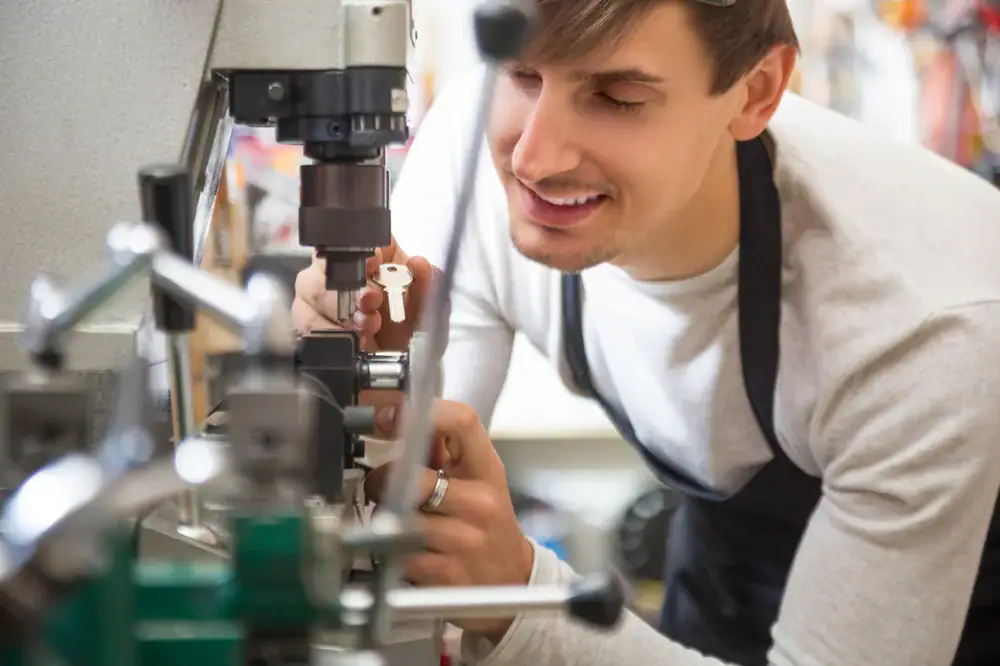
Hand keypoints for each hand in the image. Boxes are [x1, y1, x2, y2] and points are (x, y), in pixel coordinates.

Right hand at [293, 238, 441, 439]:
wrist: (398, 376)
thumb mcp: (431, 315)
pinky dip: (329, 332)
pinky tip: (349, 341)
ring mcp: (321, 296)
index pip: (362, 236)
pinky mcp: (308, 323)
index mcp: (377, 258)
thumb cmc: (410, 337)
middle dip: (352, 284)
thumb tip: (420, 263)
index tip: (375, 261)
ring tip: (366, 327)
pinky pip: (305, 321)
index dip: (366, 247)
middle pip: (330, 261)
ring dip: (341, 309)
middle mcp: (344, 271)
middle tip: (372, 302)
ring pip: (312, 289)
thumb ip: (431, 287)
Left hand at [365, 400, 533, 643]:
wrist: (510, 581)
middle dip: (384, 479)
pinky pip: (398, 553)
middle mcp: (481, 502)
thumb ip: (443, 450)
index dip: (420, 414)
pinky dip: (392, 551)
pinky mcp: (447, 573)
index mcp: (488, 469)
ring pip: (400, 516)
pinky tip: (406, 550)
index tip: (389, 417)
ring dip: (385, 518)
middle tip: (380, 485)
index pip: (461, 422)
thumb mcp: (478, 480)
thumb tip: (396, 418)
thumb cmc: (487, 524)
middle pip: (414, 476)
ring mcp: (465, 540)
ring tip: (396, 521)